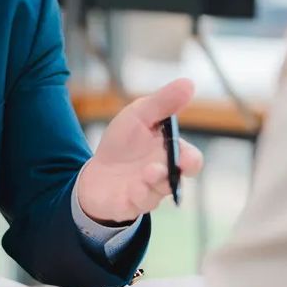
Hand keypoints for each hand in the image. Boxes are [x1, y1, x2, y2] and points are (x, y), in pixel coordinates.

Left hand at [75, 78, 203, 224]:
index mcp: (170, 153)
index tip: (184, 154)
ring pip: (160, 190)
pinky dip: (138, 194)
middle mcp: (164, 175)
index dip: (191, 158)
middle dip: (182, 170)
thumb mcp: (138, 115)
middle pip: (181, 177)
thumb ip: (162, 102)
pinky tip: (133, 186)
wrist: (96, 173)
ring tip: (150, 170)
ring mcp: (149, 191)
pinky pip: (140, 203)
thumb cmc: (123, 144)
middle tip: (180, 162)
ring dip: (156, 179)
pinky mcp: (131, 203)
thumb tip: (189, 83)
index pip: (191, 159)